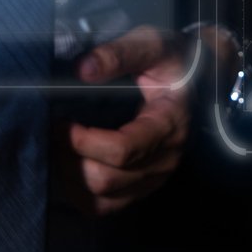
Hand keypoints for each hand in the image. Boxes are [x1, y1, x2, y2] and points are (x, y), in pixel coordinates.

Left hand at [62, 25, 194, 214]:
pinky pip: (105, 206)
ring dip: (72, 177)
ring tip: (60, 148)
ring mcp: (153, 179)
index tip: (63, 122)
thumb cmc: (171, 62)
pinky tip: (71, 165)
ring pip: (101, 199)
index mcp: (168, 126)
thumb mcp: (152, 45)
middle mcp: (164, 161)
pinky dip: (81, 191)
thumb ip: (119, 53)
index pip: (122, 151)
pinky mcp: (142, 188)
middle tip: (55, 132)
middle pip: (106, 180)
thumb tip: (82, 69)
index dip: (84, 141)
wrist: (196, 81)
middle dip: (71, 159)